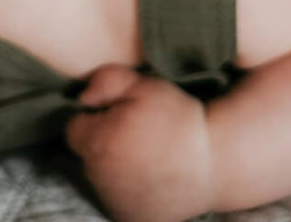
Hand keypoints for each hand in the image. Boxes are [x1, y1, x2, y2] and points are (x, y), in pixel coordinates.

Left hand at [65, 65, 213, 221]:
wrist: (217, 161)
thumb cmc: (178, 119)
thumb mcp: (143, 85)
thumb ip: (105, 82)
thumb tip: (81, 96)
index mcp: (98, 143)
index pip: (73, 127)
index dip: (92, 117)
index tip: (115, 114)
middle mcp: (101, 178)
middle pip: (84, 154)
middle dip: (100, 141)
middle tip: (131, 132)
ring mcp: (116, 203)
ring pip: (98, 178)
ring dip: (110, 166)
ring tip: (141, 154)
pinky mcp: (132, 218)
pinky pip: (116, 199)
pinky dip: (125, 188)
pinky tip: (146, 175)